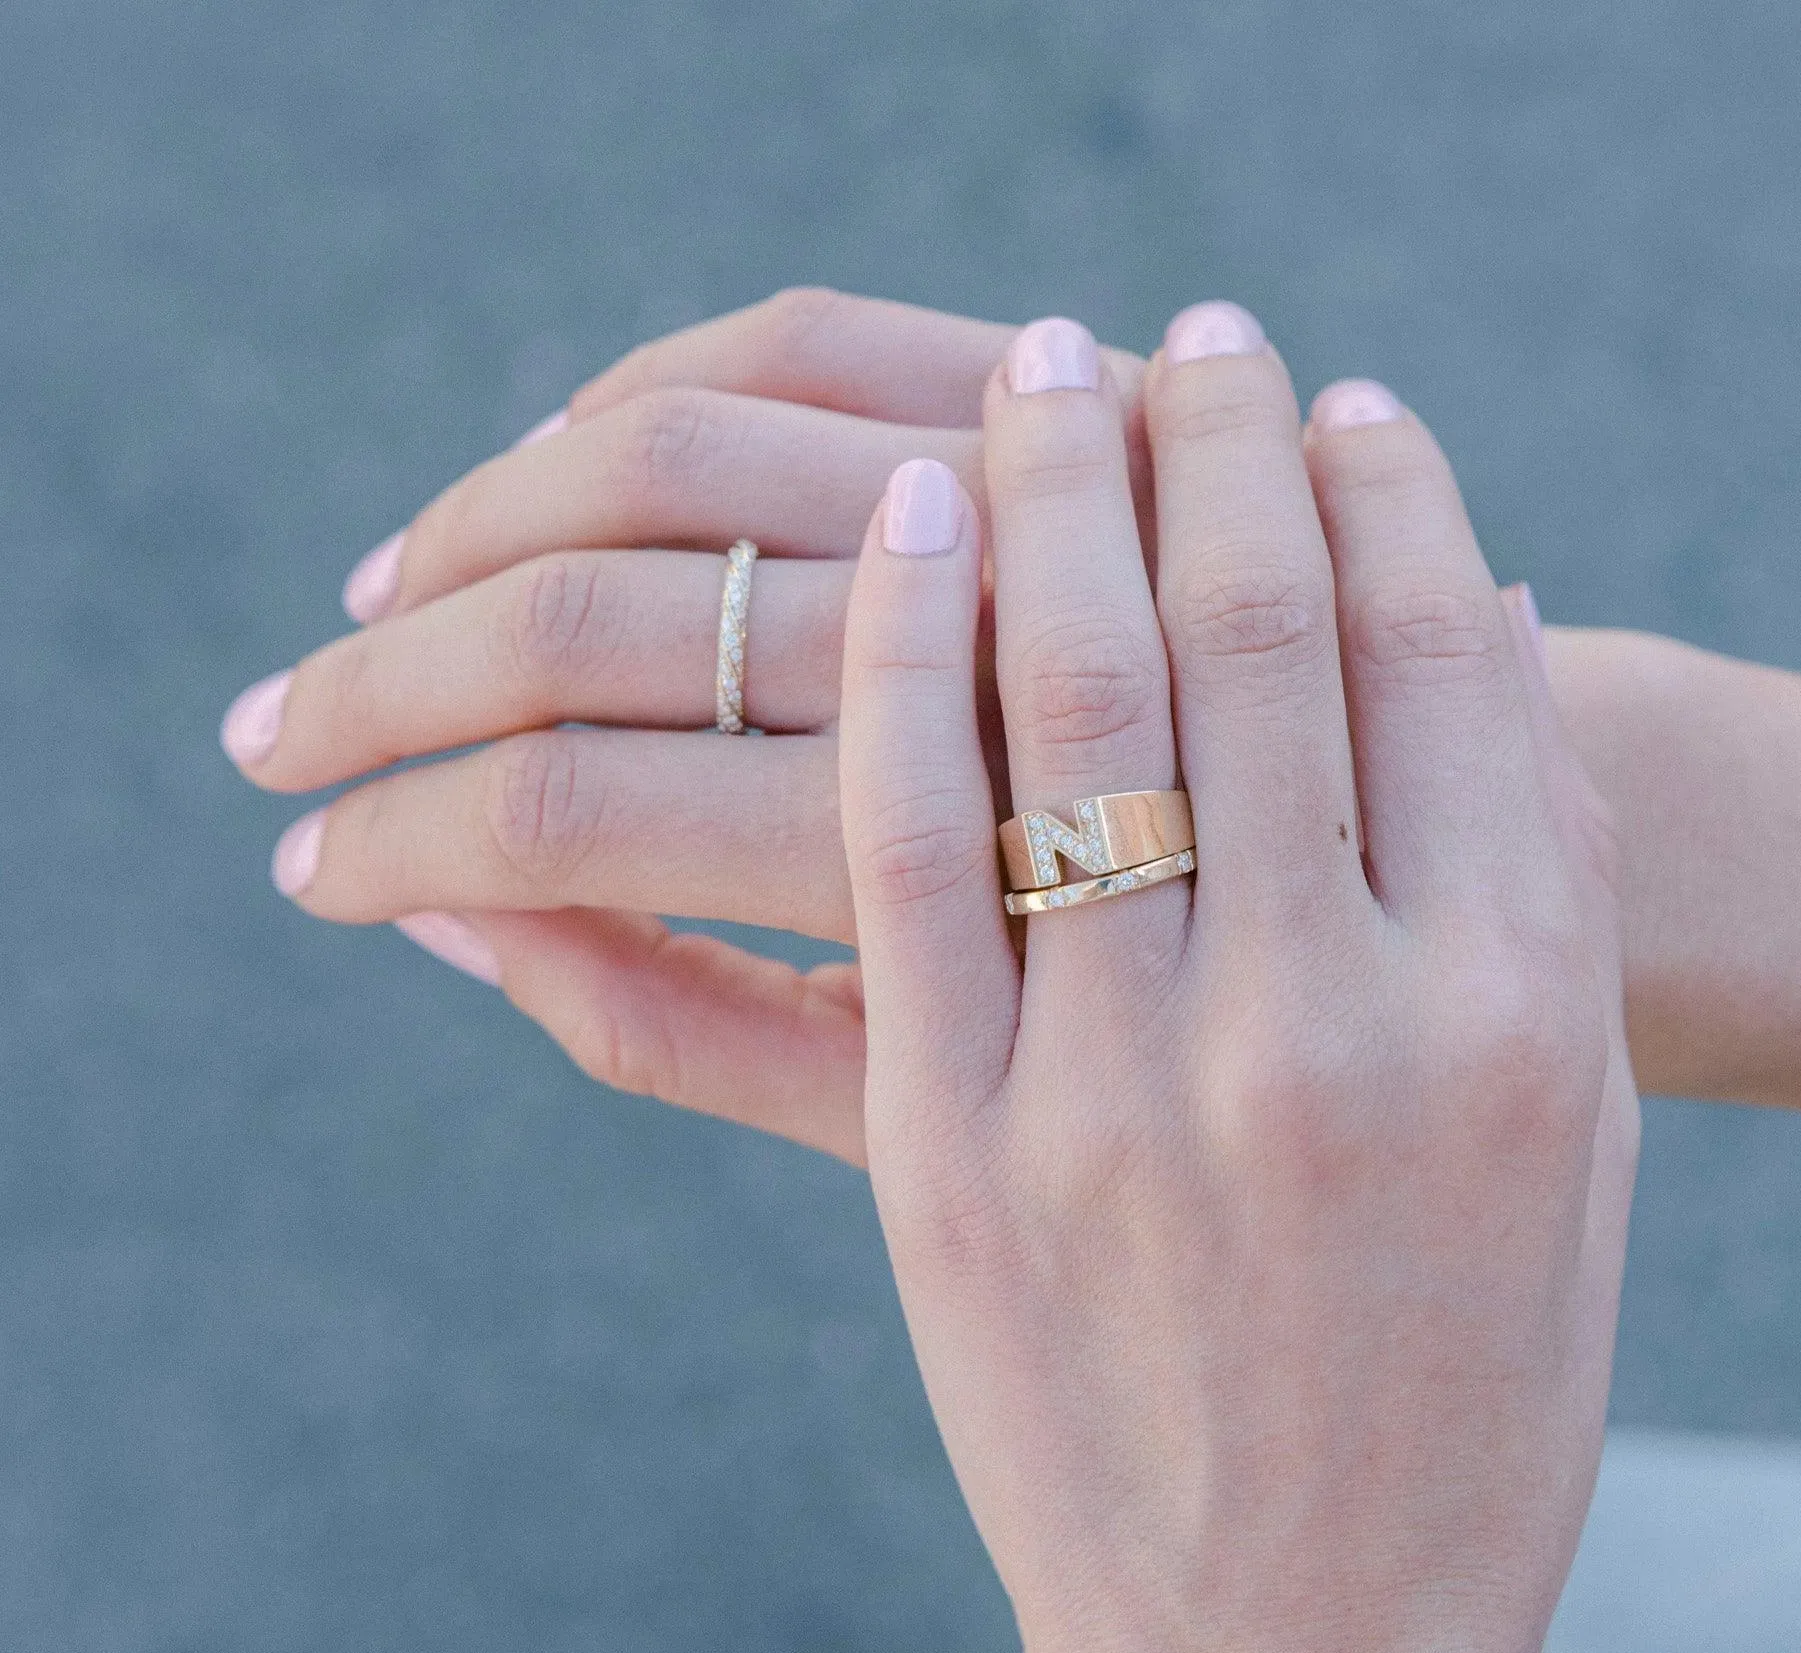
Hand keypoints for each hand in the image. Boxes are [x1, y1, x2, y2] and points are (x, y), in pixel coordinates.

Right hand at [223, 291, 1147, 1163]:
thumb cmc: (1190, 1076)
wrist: (1473, 926)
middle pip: (598, 608)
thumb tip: (446, 921)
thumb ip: (691, 1023)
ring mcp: (1024, 514)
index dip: (405, 826)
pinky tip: (555, 458)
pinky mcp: (1060, 398)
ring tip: (386, 583)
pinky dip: (646, 380)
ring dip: (477, 506)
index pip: (579, 808)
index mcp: (963, 909)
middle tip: (276, 716)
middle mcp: (984, 686)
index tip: (307, 859)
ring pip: (680, 443)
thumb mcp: (939, 1119)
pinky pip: (810, 334)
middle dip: (388, 662)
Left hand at [836, 314, 1637, 1652]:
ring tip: (1035, 371)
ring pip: (1079, 695)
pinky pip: (908, 836)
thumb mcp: (1562, 1142)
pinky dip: (903, 653)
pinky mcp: (951, 1146)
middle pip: (1260, 635)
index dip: (1383, 489)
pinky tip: (899, 519)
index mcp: (1521, 1011)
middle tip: (1171, 338)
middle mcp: (1335, 1025)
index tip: (1327, 398)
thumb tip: (1464, 610)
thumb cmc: (1450, 1396)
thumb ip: (1528, 883)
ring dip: (1053, 490)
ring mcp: (1126, 1087)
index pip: (1447, 652)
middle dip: (1211, 442)